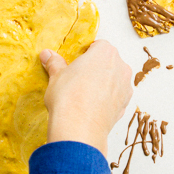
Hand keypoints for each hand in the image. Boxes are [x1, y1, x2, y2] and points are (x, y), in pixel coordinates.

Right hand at [40, 40, 132, 156]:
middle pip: (109, 62)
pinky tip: (93, 106)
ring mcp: (125, 86)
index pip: (98, 46)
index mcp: (105, 52)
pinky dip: (107, 99)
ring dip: (104, 84)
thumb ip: (54, 63)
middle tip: (79, 79)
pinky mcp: (125, 104)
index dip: (86, 55)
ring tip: (86, 95)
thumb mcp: (56, 76)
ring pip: (114, 79)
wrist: (79, 127)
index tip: (77, 64)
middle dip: (96, 68)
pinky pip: (116, 96)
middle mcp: (120, 66)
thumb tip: (47, 55)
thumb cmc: (69, 98)